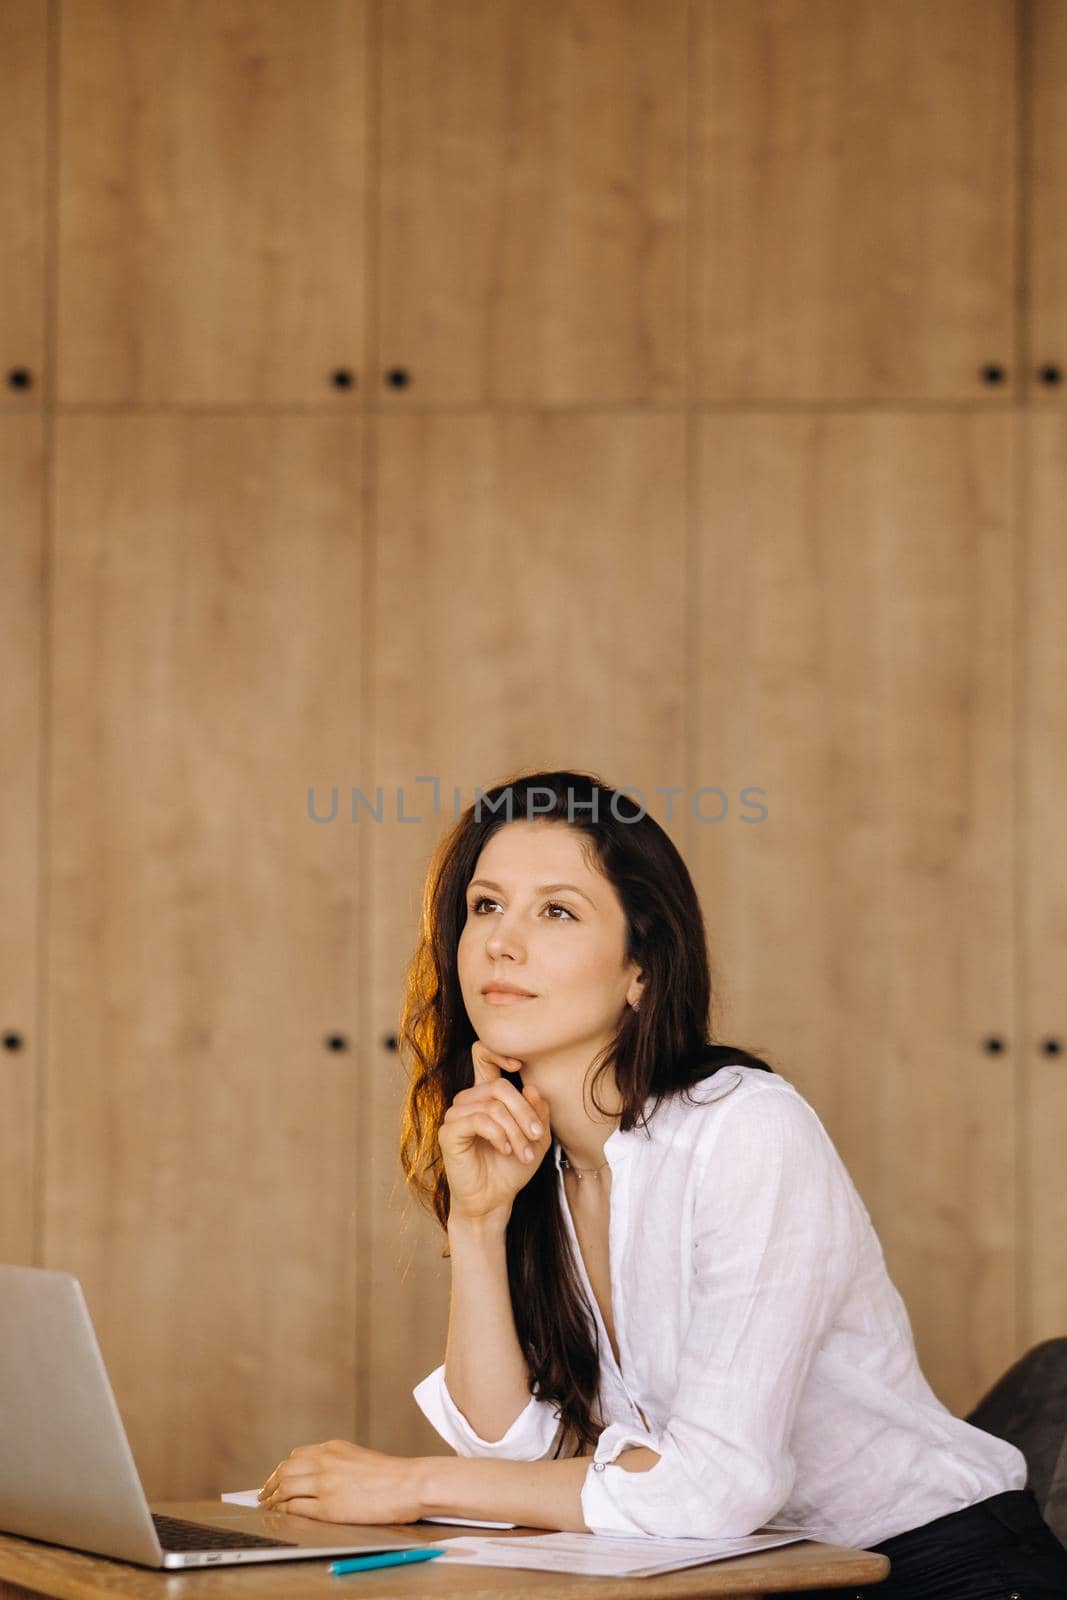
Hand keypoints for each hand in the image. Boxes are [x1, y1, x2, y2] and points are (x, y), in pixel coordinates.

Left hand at [257, 1440, 423, 1524]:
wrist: (408, 1483)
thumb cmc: (391, 1475)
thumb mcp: (358, 1457)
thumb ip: (338, 1462)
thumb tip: (320, 1474)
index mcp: (333, 1448)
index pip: (296, 1456)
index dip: (281, 1470)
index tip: (275, 1480)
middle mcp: (325, 1461)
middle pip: (285, 1469)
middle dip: (271, 1483)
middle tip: (264, 1495)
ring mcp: (325, 1484)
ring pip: (285, 1487)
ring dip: (273, 1498)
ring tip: (267, 1507)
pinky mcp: (328, 1507)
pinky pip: (296, 1507)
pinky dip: (284, 1510)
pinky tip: (282, 1514)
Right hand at [439, 1042, 552, 1223]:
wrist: (495, 1200)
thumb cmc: (512, 1168)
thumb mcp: (536, 1137)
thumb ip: (538, 1111)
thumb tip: (532, 1088)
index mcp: (487, 1095)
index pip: (482, 1056)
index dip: (498, 1052)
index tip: (519, 1065)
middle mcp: (468, 1100)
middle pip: (500, 1087)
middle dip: (525, 1112)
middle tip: (538, 1137)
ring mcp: (456, 1115)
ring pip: (492, 1106)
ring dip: (515, 1130)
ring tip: (525, 1153)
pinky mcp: (449, 1133)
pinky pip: (479, 1120)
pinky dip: (499, 1135)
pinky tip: (506, 1150)